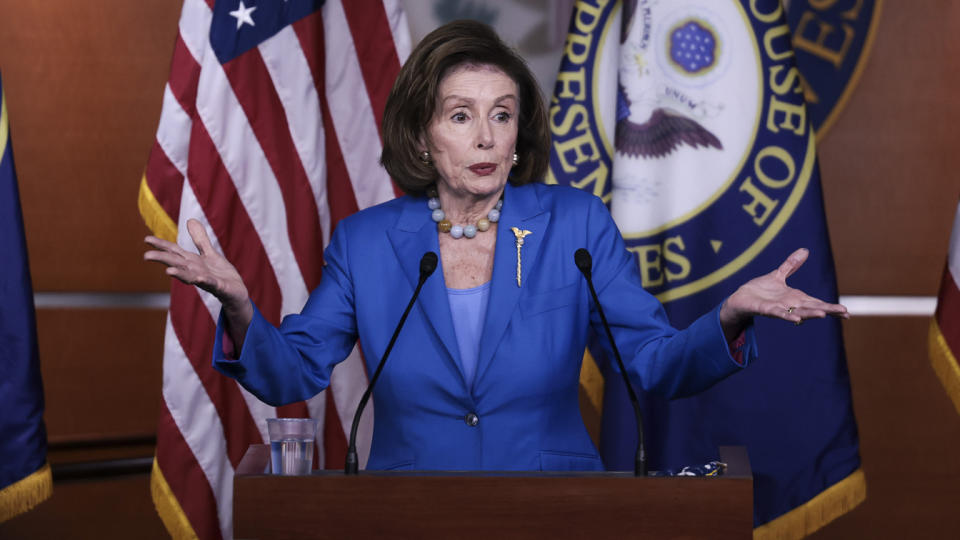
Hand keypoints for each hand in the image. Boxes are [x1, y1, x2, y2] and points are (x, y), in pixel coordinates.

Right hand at [143, 219, 251, 319]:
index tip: (146, 239)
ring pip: (190, 276)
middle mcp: (196, 271)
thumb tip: (190, 220)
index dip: (161, 245)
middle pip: (177, 263)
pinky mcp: (219, 287)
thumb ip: (200, 239)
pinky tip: (200, 278)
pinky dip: (205, 281)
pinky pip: (211, 284)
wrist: (236, 292)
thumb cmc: (221, 274)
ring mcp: (206, 280)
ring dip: (179, 274)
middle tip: (146, 255)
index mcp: (193, 262)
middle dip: (163, 259)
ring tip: (167, 271)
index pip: (174, 252)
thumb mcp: (210, 253)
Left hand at [719, 248, 848, 338]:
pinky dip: (788, 316)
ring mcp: (779, 308)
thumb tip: (805, 250)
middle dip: (828, 310)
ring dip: (810, 314)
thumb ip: (791, 265)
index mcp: (796, 298)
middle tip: (845, 313)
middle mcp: (790, 305)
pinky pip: (779, 314)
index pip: (817, 303)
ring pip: (798, 312)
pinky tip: (797, 320)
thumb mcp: (778, 275)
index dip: (831, 307)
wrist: (740, 298)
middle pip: (812, 308)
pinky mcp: (766, 310)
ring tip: (824, 314)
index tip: (847, 312)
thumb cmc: (760, 290)